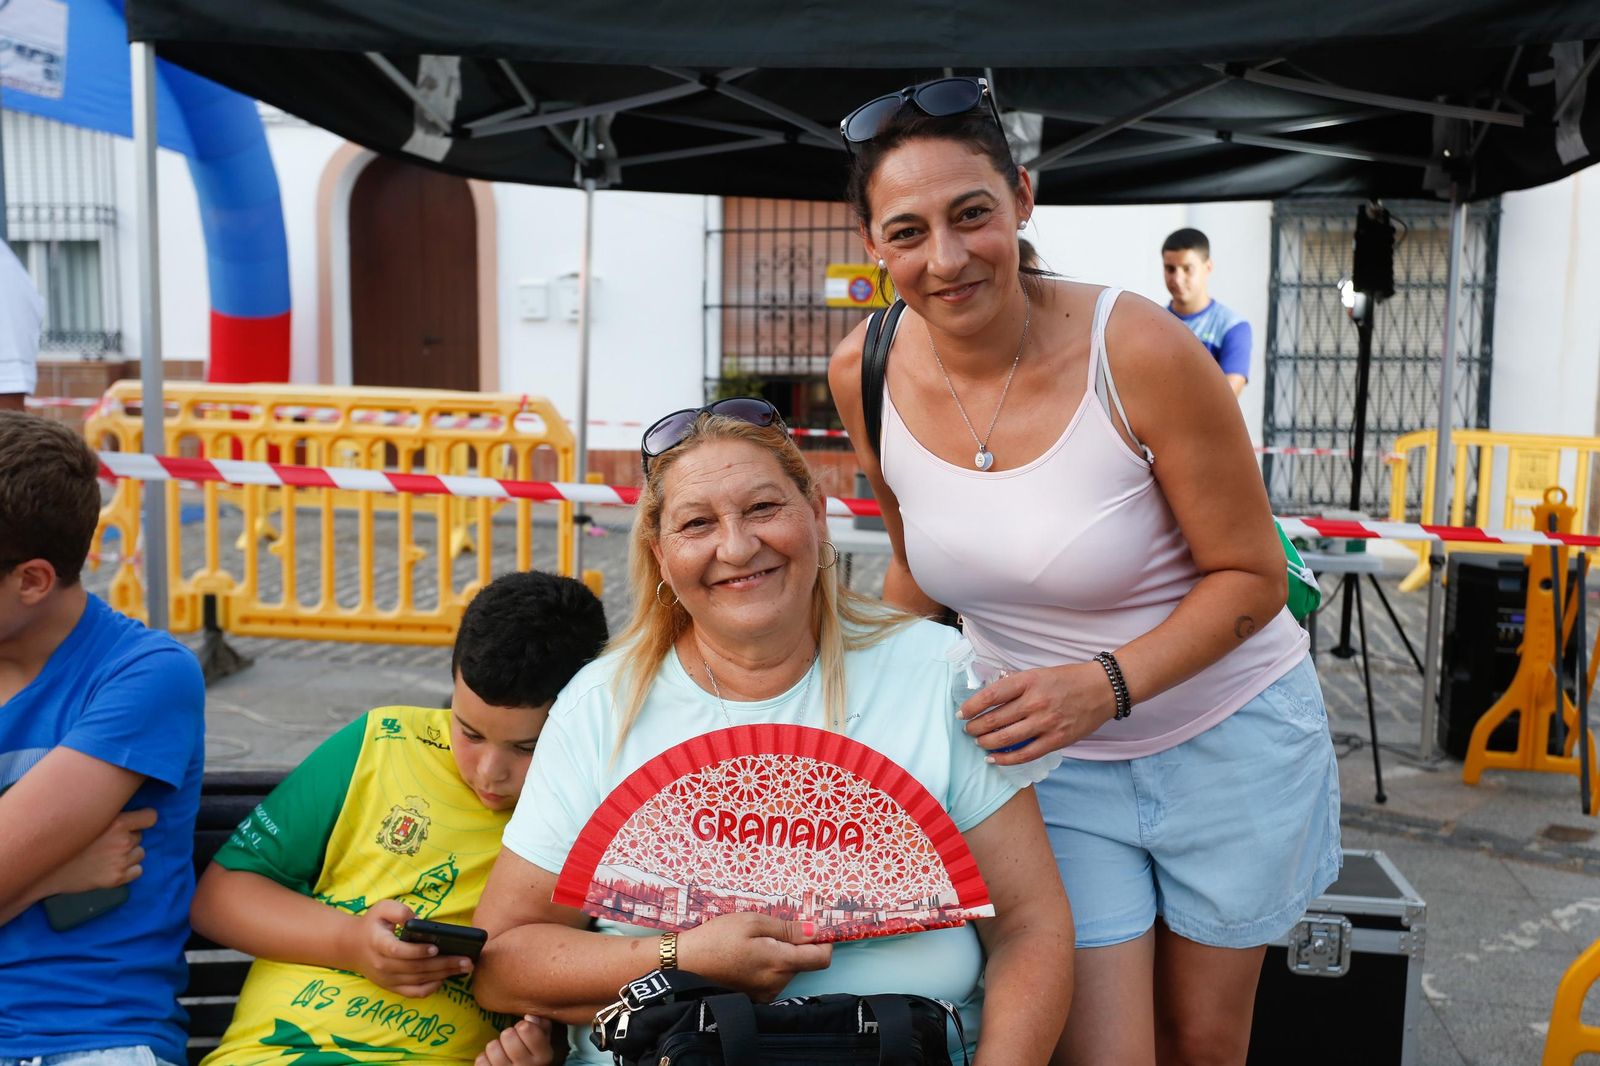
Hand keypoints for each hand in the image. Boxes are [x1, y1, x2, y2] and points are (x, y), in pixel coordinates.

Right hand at [40, 808, 156, 894]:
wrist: (44, 870)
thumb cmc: (64, 841)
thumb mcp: (88, 820)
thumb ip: (108, 813)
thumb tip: (125, 804)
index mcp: (117, 823)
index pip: (151, 817)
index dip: (144, 819)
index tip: (138, 821)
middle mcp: (122, 841)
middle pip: (140, 836)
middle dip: (127, 838)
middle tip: (105, 843)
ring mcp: (120, 861)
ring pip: (139, 853)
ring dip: (128, 854)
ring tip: (105, 856)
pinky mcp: (117, 878)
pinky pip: (138, 871)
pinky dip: (129, 870)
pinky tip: (111, 867)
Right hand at [345, 899, 473, 997]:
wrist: (352, 947)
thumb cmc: (372, 924)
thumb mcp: (381, 908)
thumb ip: (399, 910)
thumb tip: (418, 920)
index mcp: (378, 943)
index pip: (398, 951)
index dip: (416, 951)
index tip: (435, 948)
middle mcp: (382, 965)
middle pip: (415, 968)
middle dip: (443, 964)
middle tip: (467, 960)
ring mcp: (387, 979)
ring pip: (418, 980)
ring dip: (443, 975)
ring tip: (465, 968)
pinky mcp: (392, 987)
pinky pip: (413, 992)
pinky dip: (430, 988)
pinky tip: (445, 978)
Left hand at [476, 1016, 552, 1065]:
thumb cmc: (533, 1057)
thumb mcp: (544, 1042)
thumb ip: (542, 1026)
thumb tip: (528, 1016)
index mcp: (543, 1056)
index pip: (526, 1028)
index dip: (522, 1025)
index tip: (524, 1032)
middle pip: (507, 1035)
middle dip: (508, 1034)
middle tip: (512, 1042)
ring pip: (492, 1047)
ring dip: (495, 1047)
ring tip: (502, 1052)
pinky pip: (481, 1060)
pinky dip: (485, 1058)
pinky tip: (493, 1062)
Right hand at [677, 913, 831, 1000]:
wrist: (685, 964)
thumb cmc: (718, 937)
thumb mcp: (752, 922)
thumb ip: (787, 928)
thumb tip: (816, 929)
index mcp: (780, 962)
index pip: (821, 958)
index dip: (824, 941)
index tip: (813, 928)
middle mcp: (778, 983)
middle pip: (803, 962)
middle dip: (795, 945)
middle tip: (768, 930)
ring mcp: (767, 993)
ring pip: (788, 971)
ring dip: (780, 956)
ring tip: (753, 943)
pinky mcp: (756, 998)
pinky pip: (774, 980)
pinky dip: (768, 967)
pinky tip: (747, 957)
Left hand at [960, 662, 1117, 764]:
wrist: (1102, 689)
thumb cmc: (1068, 679)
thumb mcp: (1038, 673)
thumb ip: (1015, 685)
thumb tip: (989, 697)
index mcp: (1028, 681)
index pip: (991, 695)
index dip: (971, 706)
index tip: (962, 713)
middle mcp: (1035, 702)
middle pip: (995, 719)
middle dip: (975, 727)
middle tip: (967, 730)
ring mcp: (1046, 722)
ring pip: (1006, 738)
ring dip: (986, 743)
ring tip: (978, 743)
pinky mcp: (1056, 740)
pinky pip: (1025, 754)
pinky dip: (1006, 759)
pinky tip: (994, 759)